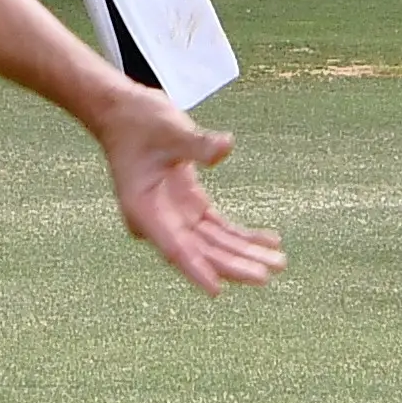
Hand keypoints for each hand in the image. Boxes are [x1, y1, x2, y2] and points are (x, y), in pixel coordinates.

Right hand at [94, 87, 281, 297]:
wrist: (123, 112)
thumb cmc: (139, 120)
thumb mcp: (168, 129)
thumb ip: (197, 144)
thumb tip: (224, 147)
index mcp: (143, 207)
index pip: (172, 246)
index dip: (195, 268)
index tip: (216, 290)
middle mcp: (158, 219)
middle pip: (199, 250)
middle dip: (233, 264)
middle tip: (266, 274)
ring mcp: (174, 215)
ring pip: (212, 244)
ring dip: (244, 253)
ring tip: (278, 262)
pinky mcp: (188, 206)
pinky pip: (218, 228)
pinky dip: (241, 235)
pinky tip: (269, 241)